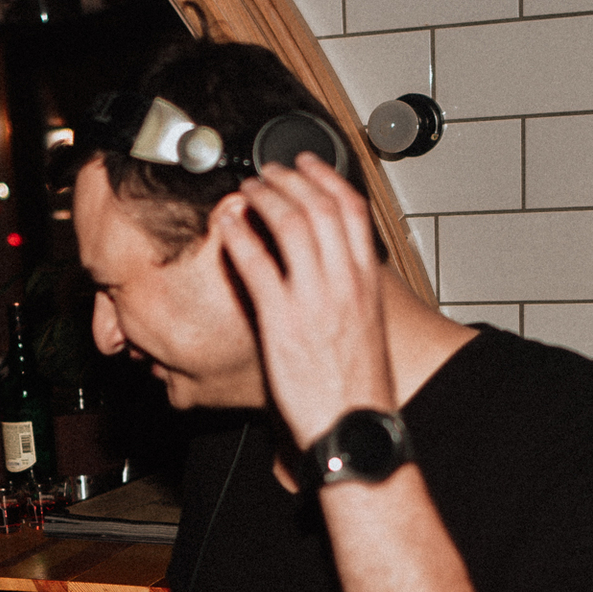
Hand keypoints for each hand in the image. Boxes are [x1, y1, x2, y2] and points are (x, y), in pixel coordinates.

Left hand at [212, 154, 395, 447]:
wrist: (353, 427)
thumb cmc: (357, 389)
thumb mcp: (365, 329)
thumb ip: (349, 293)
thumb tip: (332, 273)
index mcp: (365, 282)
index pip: (351, 209)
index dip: (325, 177)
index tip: (306, 164)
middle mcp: (342, 282)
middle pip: (318, 206)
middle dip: (289, 179)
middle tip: (266, 172)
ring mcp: (312, 298)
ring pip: (289, 224)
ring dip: (263, 198)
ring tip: (245, 191)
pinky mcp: (282, 319)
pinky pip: (256, 264)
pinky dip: (240, 236)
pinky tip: (227, 226)